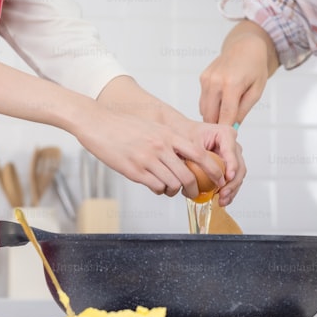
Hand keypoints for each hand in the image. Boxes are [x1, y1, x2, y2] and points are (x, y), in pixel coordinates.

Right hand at [73, 108, 239, 201]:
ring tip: (170, 188)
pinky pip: (156, 188)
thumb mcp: (152, 127)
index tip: (218, 177)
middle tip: (195, 193)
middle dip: (195, 188)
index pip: (198, 153)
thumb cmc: (123, 125)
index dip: (212, 168)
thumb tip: (183, 158)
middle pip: (188, 175)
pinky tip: (155, 185)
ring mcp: (147, 160)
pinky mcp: (134, 171)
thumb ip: (168, 141)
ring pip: (173, 184)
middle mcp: (160, 147)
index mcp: (167, 134)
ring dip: (175, 191)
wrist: (98, 123)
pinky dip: (159, 190)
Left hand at [181, 120, 245, 205]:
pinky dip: (228, 190)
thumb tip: (210, 175)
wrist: (181, 135)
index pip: (232, 152)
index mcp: (226, 135)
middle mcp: (232, 145)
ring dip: (231, 190)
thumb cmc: (186, 134)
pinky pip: (232, 180)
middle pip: (239, 166)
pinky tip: (222, 199)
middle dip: (232, 183)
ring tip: (222, 200)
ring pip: (238, 175)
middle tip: (223, 193)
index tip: (228, 178)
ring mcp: (232, 156)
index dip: (232, 166)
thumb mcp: (191, 144)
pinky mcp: (228, 166)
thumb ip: (201, 157)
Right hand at [199, 23, 271, 126]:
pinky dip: (211, 106)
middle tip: (226, 134)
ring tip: (225, 119)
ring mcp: (207, 79)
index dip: (226, 131)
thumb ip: (243, 111)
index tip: (229, 143)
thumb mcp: (256, 91)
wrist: (245, 47)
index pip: (225, 116)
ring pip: (204, 109)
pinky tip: (221, 104)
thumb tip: (232, 128)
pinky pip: (203, 100)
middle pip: (210, 115)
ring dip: (213, 117)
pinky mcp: (202, 77)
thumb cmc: (255, 68)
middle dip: (218, 126)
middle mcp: (215, 81)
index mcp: (231, 84)